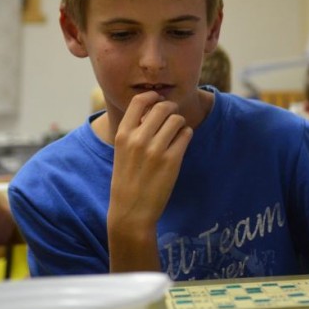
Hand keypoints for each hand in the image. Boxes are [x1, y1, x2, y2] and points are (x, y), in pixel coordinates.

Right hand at [107, 90, 192, 270]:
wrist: (131, 211)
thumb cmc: (127, 180)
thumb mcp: (122, 151)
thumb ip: (134, 130)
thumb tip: (152, 108)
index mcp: (123, 135)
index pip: (139, 101)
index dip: (152, 96)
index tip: (158, 100)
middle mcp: (138, 139)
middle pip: (162, 107)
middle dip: (170, 109)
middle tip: (172, 117)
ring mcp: (156, 150)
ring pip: (177, 119)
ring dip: (180, 123)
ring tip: (176, 133)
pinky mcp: (173, 160)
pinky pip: (186, 134)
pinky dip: (186, 136)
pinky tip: (180, 143)